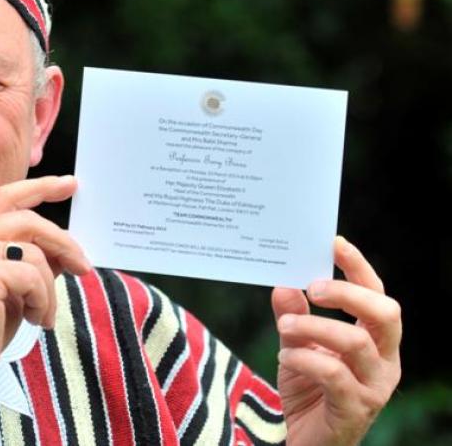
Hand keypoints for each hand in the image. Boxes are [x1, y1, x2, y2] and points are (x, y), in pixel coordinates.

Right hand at [0, 175, 91, 384]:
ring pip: (35, 253)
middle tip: (83, 267)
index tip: (69, 184)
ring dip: (50, 288)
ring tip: (44, 314)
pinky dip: (43, 300)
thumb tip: (64, 246)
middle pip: (27, 220)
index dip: (39, 186)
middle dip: (63, 242)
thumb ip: (30, 260)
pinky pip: (32, 277)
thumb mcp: (9, 287)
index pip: (4, 197)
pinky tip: (36, 319)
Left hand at [272, 236, 401, 445]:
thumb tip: (284, 284)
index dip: (359, 267)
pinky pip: (335, 375)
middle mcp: (384, 360)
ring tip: (284, 328)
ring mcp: (374, 386)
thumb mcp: (296, 345)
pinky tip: (286, 355)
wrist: (307, 440)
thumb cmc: (309, 388)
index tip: (334, 242)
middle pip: (384, 314)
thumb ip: (293, 316)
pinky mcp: (355, 409)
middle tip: (312, 287)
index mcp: (375, 339)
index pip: (376, 294)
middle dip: (347, 293)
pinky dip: (306, 358)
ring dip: (314, 328)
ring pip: (356, 342)